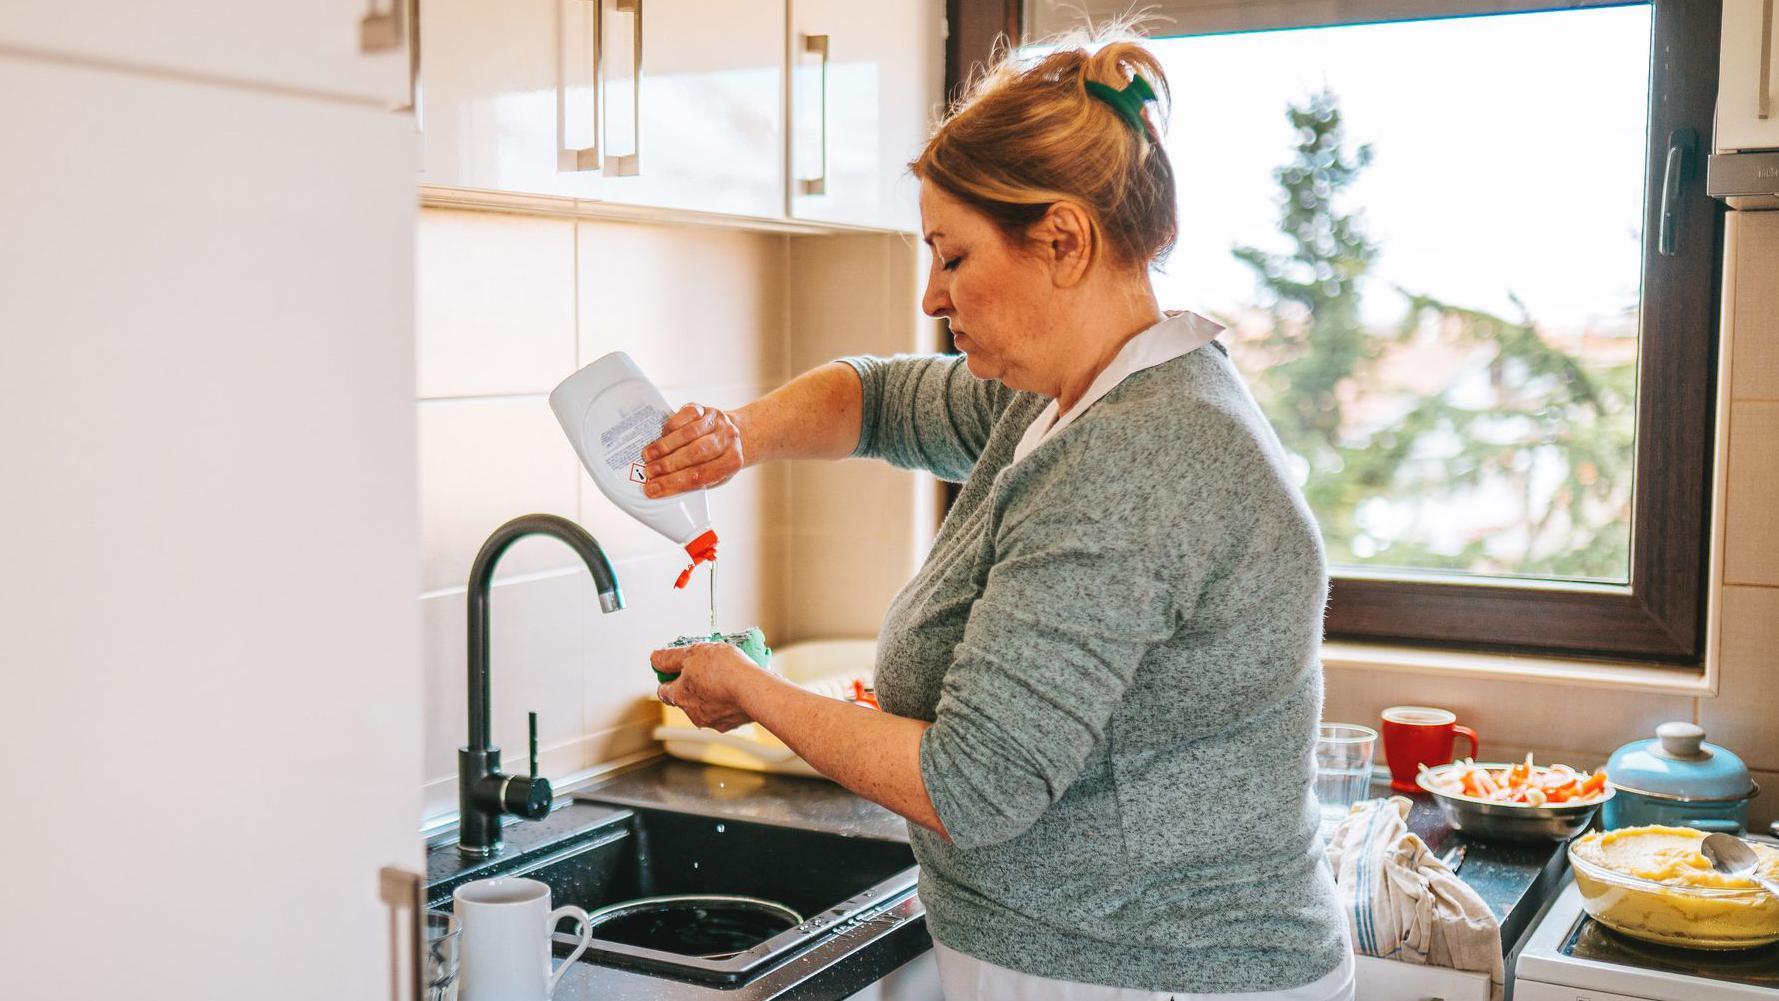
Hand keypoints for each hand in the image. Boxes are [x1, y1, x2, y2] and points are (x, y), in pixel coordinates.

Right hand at [641, 403, 745, 497]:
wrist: (734, 434)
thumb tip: (661, 485)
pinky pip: (686, 415)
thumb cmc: (718, 460)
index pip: (700, 476)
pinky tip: (660, 436)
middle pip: (695, 454)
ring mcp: (717, 422)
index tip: (653, 489)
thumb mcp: (713, 477)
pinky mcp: (705, 409)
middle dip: (668, 465)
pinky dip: (671, 427)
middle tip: (648, 472)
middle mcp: (728, 440)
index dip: (674, 483)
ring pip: (689, 434)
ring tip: (648, 456)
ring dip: (665, 446)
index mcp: (732, 462)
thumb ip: (692, 481)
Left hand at [651, 643, 768, 731]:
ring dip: (711, 694)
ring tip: (726, 677)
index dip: (668, 677)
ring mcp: (711, 721)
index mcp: (679, 696)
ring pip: (705, 706)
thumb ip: (670, 657)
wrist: (754, 690)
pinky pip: (725, 711)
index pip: (663, 690)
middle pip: (685, 698)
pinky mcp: (730, 724)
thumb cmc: (723, 670)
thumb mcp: (692, 653)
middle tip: (706, 668)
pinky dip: (728, 702)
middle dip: (693, 684)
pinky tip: (737, 689)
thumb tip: (655, 659)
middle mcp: (692, 713)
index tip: (677, 667)